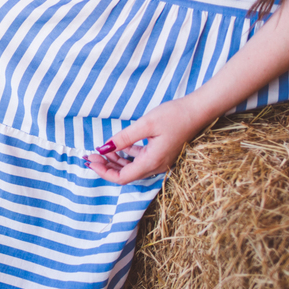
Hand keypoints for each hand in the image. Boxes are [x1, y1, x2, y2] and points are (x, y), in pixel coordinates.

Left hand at [84, 97, 210, 183]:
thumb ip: (124, 138)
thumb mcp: (145, 125)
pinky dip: (127, 155)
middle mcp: (156, 166)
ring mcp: (160, 161)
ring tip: (100, 151)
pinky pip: (140, 159)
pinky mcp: (162, 154)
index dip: (104, 172)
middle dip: (106, 167)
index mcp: (152, 162)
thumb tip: (104, 148)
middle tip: (90, 155)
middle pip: (126, 174)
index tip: (90, 161)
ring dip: (115, 161)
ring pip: (132, 168)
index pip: (122, 178)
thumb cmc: (174, 116)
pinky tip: (118, 147)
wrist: (198, 111)